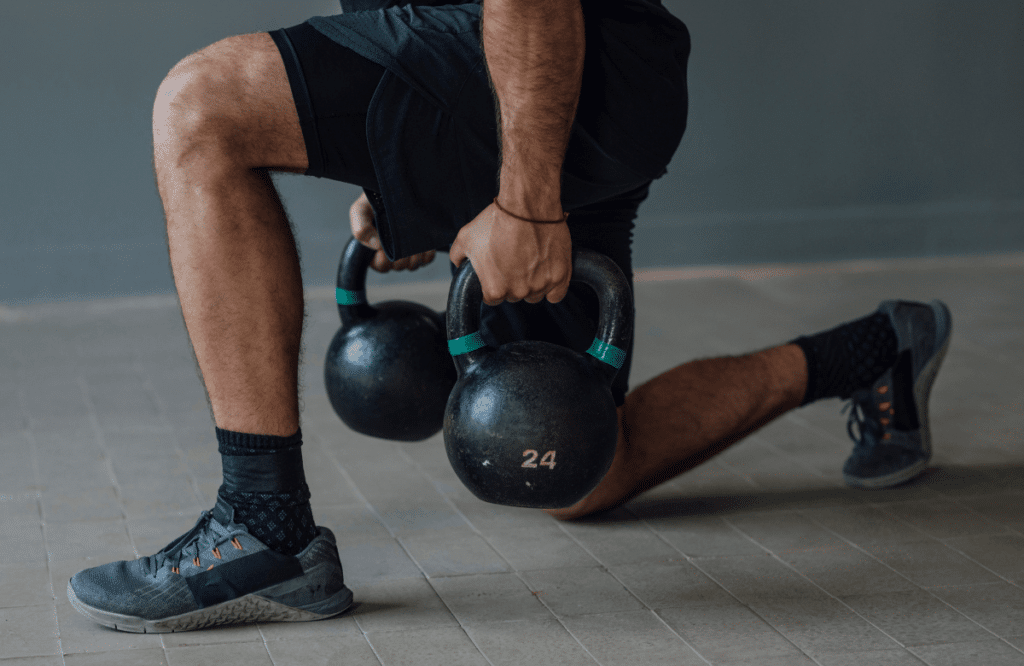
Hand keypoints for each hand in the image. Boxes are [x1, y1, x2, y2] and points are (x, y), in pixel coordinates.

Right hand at [349, 192, 435, 271]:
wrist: (398, 186)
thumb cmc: (377, 199)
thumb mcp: (360, 210)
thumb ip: (360, 228)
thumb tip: (377, 246)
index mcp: (376, 249)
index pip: (381, 266)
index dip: (383, 260)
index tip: (385, 247)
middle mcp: (394, 252)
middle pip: (399, 266)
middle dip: (401, 257)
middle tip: (402, 240)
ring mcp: (410, 250)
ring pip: (414, 264)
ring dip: (414, 253)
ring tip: (412, 236)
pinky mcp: (425, 247)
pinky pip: (427, 258)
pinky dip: (426, 251)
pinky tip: (422, 238)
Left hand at [449, 200, 571, 305]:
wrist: (526, 205)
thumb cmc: (497, 220)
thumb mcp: (466, 237)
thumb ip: (457, 256)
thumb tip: (458, 264)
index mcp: (494, 290)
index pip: (492, 298)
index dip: (494, 282)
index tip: (498, 269)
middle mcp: (518, 292)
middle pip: (515, 296)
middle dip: (513, 282)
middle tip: (514, 259)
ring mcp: (540, 286)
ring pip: (536, 294)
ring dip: (533, 283)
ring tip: (531, 260)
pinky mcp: (559, 277)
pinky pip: (556, 294)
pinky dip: (553, 286)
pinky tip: (547, 272)